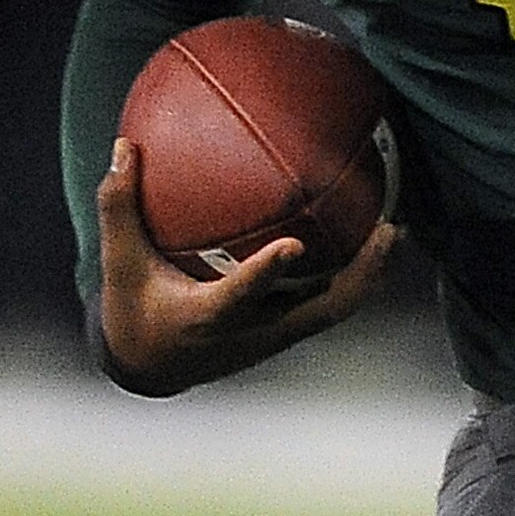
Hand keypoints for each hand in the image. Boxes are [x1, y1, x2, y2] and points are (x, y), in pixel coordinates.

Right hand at [95, 136, 397, 394]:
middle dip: (360, 275)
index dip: (269, 274)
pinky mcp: (284, 334)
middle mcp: (253, 333)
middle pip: (321, 312)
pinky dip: (352, 275)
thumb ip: (119, 206)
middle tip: (388, 231)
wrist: (151, 369)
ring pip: (335, 310)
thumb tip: (125, 146)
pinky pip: (328, 304)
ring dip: (369, 275)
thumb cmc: (134, 310)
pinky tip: (368, 239)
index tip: (296, 245)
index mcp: (210, 318)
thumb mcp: (120, 262)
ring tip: (395, 231)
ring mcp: (275, 337)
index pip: (243, 296)